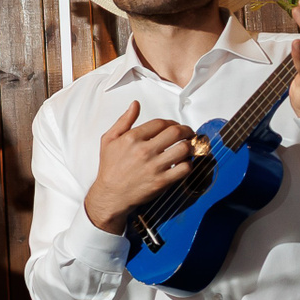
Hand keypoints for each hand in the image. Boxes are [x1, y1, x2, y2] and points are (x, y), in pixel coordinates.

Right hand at [84, 101, 196, 233]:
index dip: (171, 122)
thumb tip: (135, 105)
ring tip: (188, 146)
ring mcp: (154, 166)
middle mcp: (144, 151)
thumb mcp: (109, 140)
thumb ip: (123, 121)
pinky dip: (188, 164)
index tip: (174, 126)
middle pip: (176, 132)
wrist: (110, 195)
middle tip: (188, 133)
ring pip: (183, 149)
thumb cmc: (110, 167)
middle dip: (186, 130)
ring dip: (190, 146)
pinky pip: (184, 168)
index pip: (161, 123)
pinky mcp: (161, 181)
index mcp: (132, 138)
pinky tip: (183, 163)